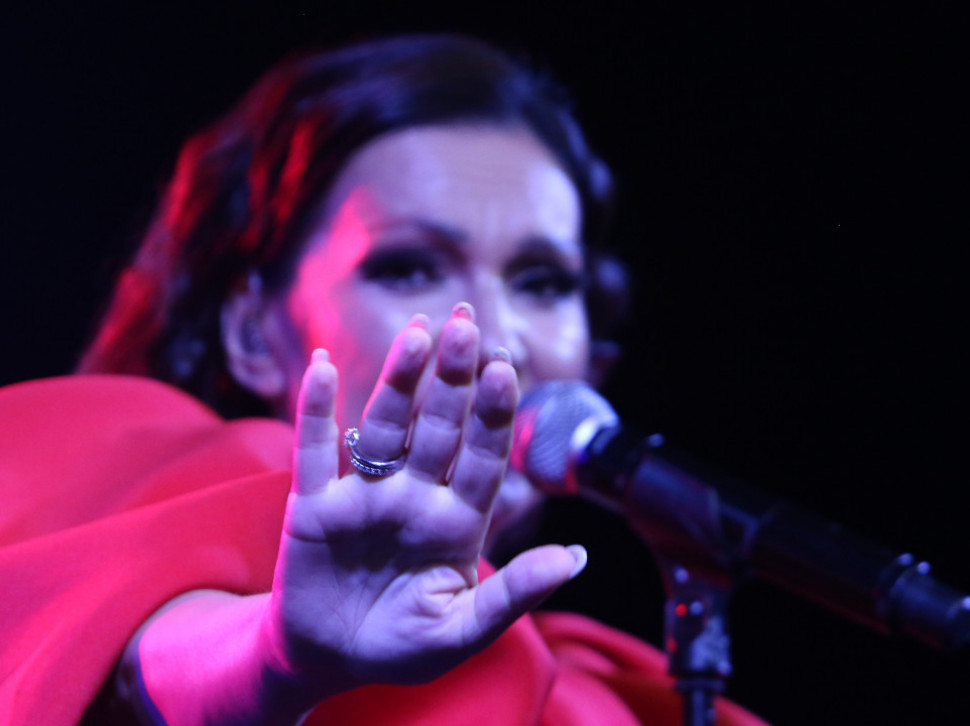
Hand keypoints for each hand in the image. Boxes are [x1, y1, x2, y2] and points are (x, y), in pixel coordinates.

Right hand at [265, 304, 585, 696]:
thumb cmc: (401, 648)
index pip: (483, 459)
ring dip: (398, 381)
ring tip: (416, 333)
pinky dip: (316, 409)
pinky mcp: (315, 505)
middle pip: (437, 428)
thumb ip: (513, 594)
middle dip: (452, 378)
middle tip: (465, 325)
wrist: (328, 660)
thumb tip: (575, 558)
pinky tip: (324, 364)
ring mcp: (365, 496)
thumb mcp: (461, 631)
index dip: (492, 416)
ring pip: (385, 428)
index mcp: (456, 523)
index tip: (505, 371)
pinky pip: (314, 451)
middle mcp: (414, 496)